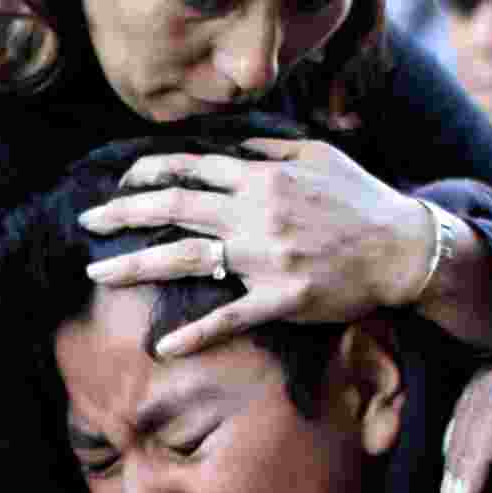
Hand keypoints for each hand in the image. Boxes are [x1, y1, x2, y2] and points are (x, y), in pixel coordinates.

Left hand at [78, 138, 434, 355]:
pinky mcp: (282, 299)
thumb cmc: (362, 200)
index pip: (193, 168)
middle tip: (88, 222)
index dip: (149, 173)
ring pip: (188, 259)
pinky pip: (230, 317)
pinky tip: (163, 347)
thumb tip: (228, 145)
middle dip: (123, 213)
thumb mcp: (319, 156)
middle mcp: (258, 214)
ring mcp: (267, 259)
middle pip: (176, 208)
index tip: (121, 182)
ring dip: (136, 265)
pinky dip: (195, 333)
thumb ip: (269, 146)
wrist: (403, 249)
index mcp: (264, 177)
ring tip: (97, 273)